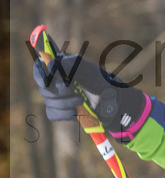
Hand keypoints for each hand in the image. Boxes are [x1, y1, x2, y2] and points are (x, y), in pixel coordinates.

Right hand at [32, 54, 150, 140]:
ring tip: (81, 100)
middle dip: (62, 90)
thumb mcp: (89, 70)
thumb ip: (70, 64)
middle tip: (76, 89)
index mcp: (59, 68)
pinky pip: (53, 114)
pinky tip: (76, 111)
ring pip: (50, 101)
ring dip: (67, 102)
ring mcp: (55, 97)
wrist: (111, 103)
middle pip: (45, 87)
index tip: (49, 80)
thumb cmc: (101, 82)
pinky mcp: (58, 111)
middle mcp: (54, 82)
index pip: (39, 68)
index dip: (41, 74)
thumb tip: (50, 64)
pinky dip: (65, 113)